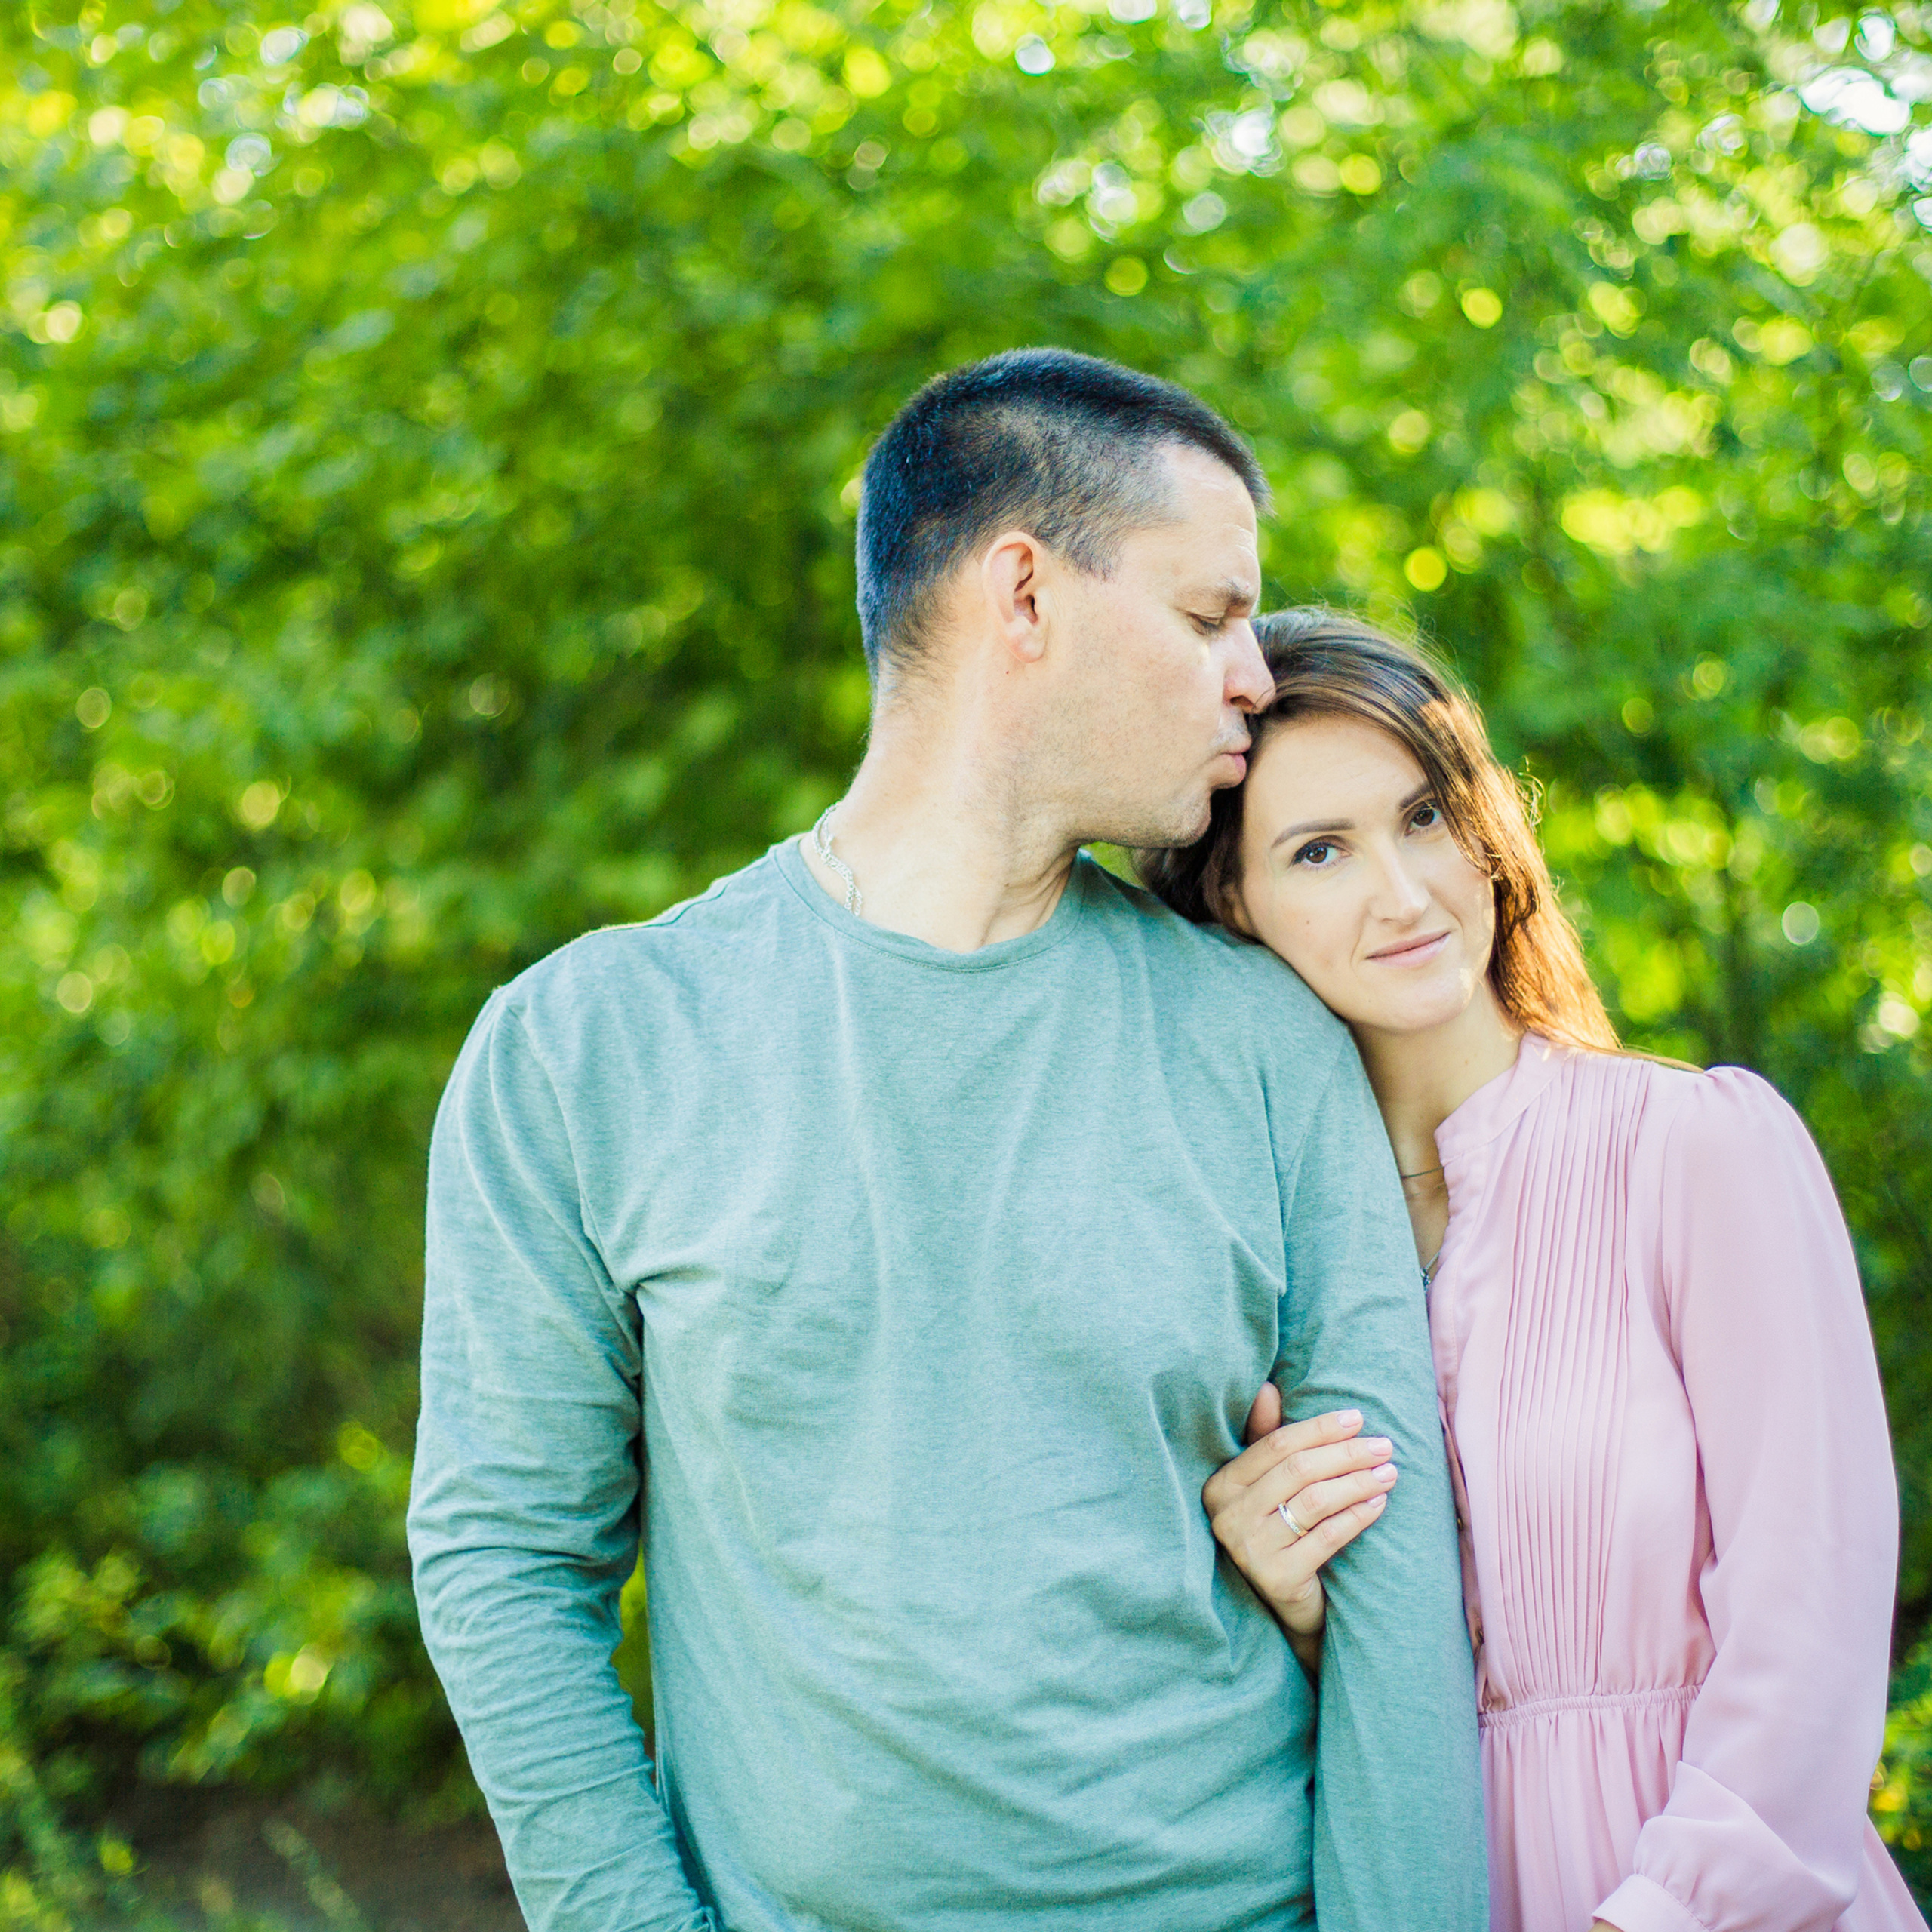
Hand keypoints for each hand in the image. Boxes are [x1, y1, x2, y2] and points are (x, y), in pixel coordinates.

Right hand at [1202, 1382, 1397, 1670]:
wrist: (1284, 1605)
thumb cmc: (1278, 1530)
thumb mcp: (1267, 1485)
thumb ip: (1265, 1439)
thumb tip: (1266, 1388)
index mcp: (1221, 1485)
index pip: (1275, 1445)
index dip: (1319, 1428)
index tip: (1358, 1418)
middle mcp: (1227, 1516)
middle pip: (1297, 1471)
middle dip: (1346, 1453)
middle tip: (1384, 1445)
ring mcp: (1250, 1550)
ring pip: (1314, 1501)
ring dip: (1357, 1482)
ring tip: (1388, 1472)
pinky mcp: (1277, 1578)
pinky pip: (1327, 1537)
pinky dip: (1358, 1516)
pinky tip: (1379, 1503)